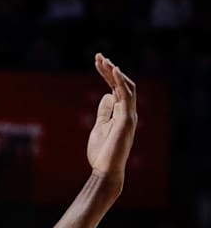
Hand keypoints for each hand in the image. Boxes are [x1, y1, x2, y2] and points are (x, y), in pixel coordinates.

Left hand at [87, 54, 136, 183]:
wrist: (105, 170)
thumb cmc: (102, 152)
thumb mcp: (100, 127)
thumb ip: (104, 112)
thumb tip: (106, 96)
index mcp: (121, 113)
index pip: (115, 88)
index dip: (108, 74)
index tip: (98, 62)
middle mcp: (128, 112)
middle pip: (121, 84)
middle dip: (110, 69)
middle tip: (99, 56)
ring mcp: (129, 116)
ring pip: (126, 87)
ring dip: (115, 73)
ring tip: (105, 61)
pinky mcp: (127, 120)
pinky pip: (126, 97)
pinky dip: (120, 82)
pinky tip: (113, 71)